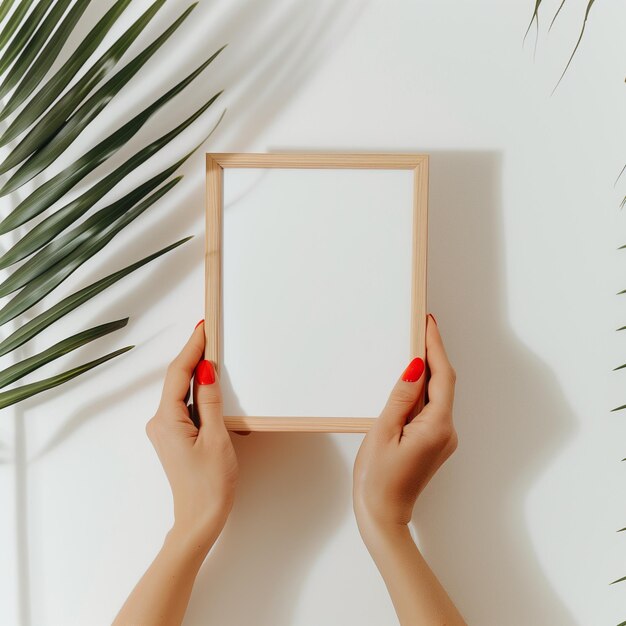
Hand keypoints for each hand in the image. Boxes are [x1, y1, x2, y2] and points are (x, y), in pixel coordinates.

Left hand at [146, 321, 237, 541]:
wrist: (200, 519)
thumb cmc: (210, 484)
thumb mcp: (216, 438)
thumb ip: (210, 400)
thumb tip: (206, 369)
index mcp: (167, 420)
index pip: (178, 374)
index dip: (191, 348)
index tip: (203, 328)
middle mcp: (160, 422)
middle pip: (177, 379)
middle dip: (193, 355)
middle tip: (210, 333)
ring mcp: (165, 430)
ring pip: (181, 392)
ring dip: (195, 372)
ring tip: (211, 351)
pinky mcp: (174, 436)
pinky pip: (184, 405)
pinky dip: (197, 391)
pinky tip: (209, 382)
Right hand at [353, 314, 457, 531]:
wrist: (383, 514)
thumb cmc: (378, 478)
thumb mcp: (383, 431)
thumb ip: (402, 397)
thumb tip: (416, 367)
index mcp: (436, 427)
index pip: (442, 377)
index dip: (436, 347)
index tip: (429, 323)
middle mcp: (447, 431)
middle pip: (444, 384)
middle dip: (433, 354)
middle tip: (421, 327)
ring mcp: (443, 438)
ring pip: (438, 396)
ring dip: (427, 372)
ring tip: (412, 347)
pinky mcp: (435, 442)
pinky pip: (432, 409)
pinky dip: (423, 391)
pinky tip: (409, 381)